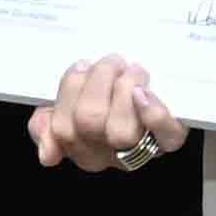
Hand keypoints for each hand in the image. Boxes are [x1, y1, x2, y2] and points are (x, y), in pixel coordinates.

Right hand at [28, 57, 190, 173]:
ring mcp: (139, 148)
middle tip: (112, 60)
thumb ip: (46, 124)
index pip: (62, 128)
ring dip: (123, 89)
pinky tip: (144, 93)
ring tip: (132, 70)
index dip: (69, 91)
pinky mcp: (170, 140)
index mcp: (80, 144)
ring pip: (121, 131)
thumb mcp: (67, 108)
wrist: (160, 95)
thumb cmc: (106, 98)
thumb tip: (46, 155)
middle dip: (98, 81)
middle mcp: (108, 152)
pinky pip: (164, 136)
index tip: (82, 66)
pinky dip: (153, 114)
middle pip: (89, 122)